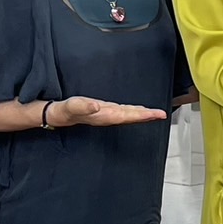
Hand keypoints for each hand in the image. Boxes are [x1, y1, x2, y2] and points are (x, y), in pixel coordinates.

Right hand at [53, 95, 167, 126]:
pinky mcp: (107, 111)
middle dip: (147, 116)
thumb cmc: (66, 111)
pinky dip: (134, 111)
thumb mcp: (72, 107)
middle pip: (132, 117)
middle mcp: (109, 117)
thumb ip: (84, 107)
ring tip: (156, 114)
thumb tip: (96, 106)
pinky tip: (139, 110)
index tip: (154, 115)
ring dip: (142, 114)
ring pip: (129, 115)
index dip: (141, 116)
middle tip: (162, 114)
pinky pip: (124, 112)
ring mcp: (109, 114)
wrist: (60, 115)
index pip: (127, 116)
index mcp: (104, 116)